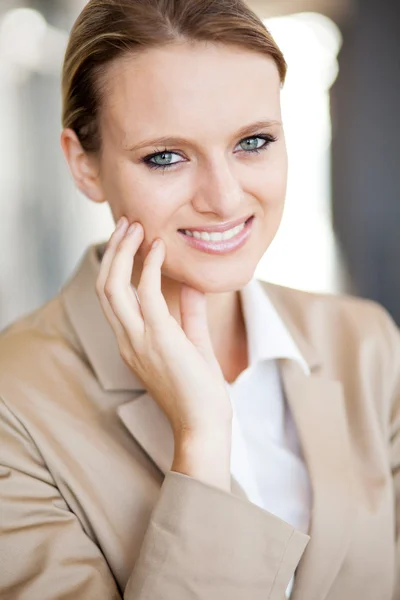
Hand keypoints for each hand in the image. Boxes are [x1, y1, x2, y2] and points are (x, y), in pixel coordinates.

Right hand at [96, 218, 232, 485]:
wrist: (203, 425)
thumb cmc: (199, 390)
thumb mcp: (193, 344)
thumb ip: (189, 314)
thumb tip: (190, 286)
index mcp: (132, 341)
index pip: (111, 296)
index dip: (117, 264)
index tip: (132, 239)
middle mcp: (127, 339)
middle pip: (105, 286)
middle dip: (114, 251)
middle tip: (127, 223)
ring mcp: (138, 340)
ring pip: (113, 286)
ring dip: (123, 252)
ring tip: (136, 226)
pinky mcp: (158, 338)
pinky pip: (145, 294)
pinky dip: (149, 267)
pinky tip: (159, 248)